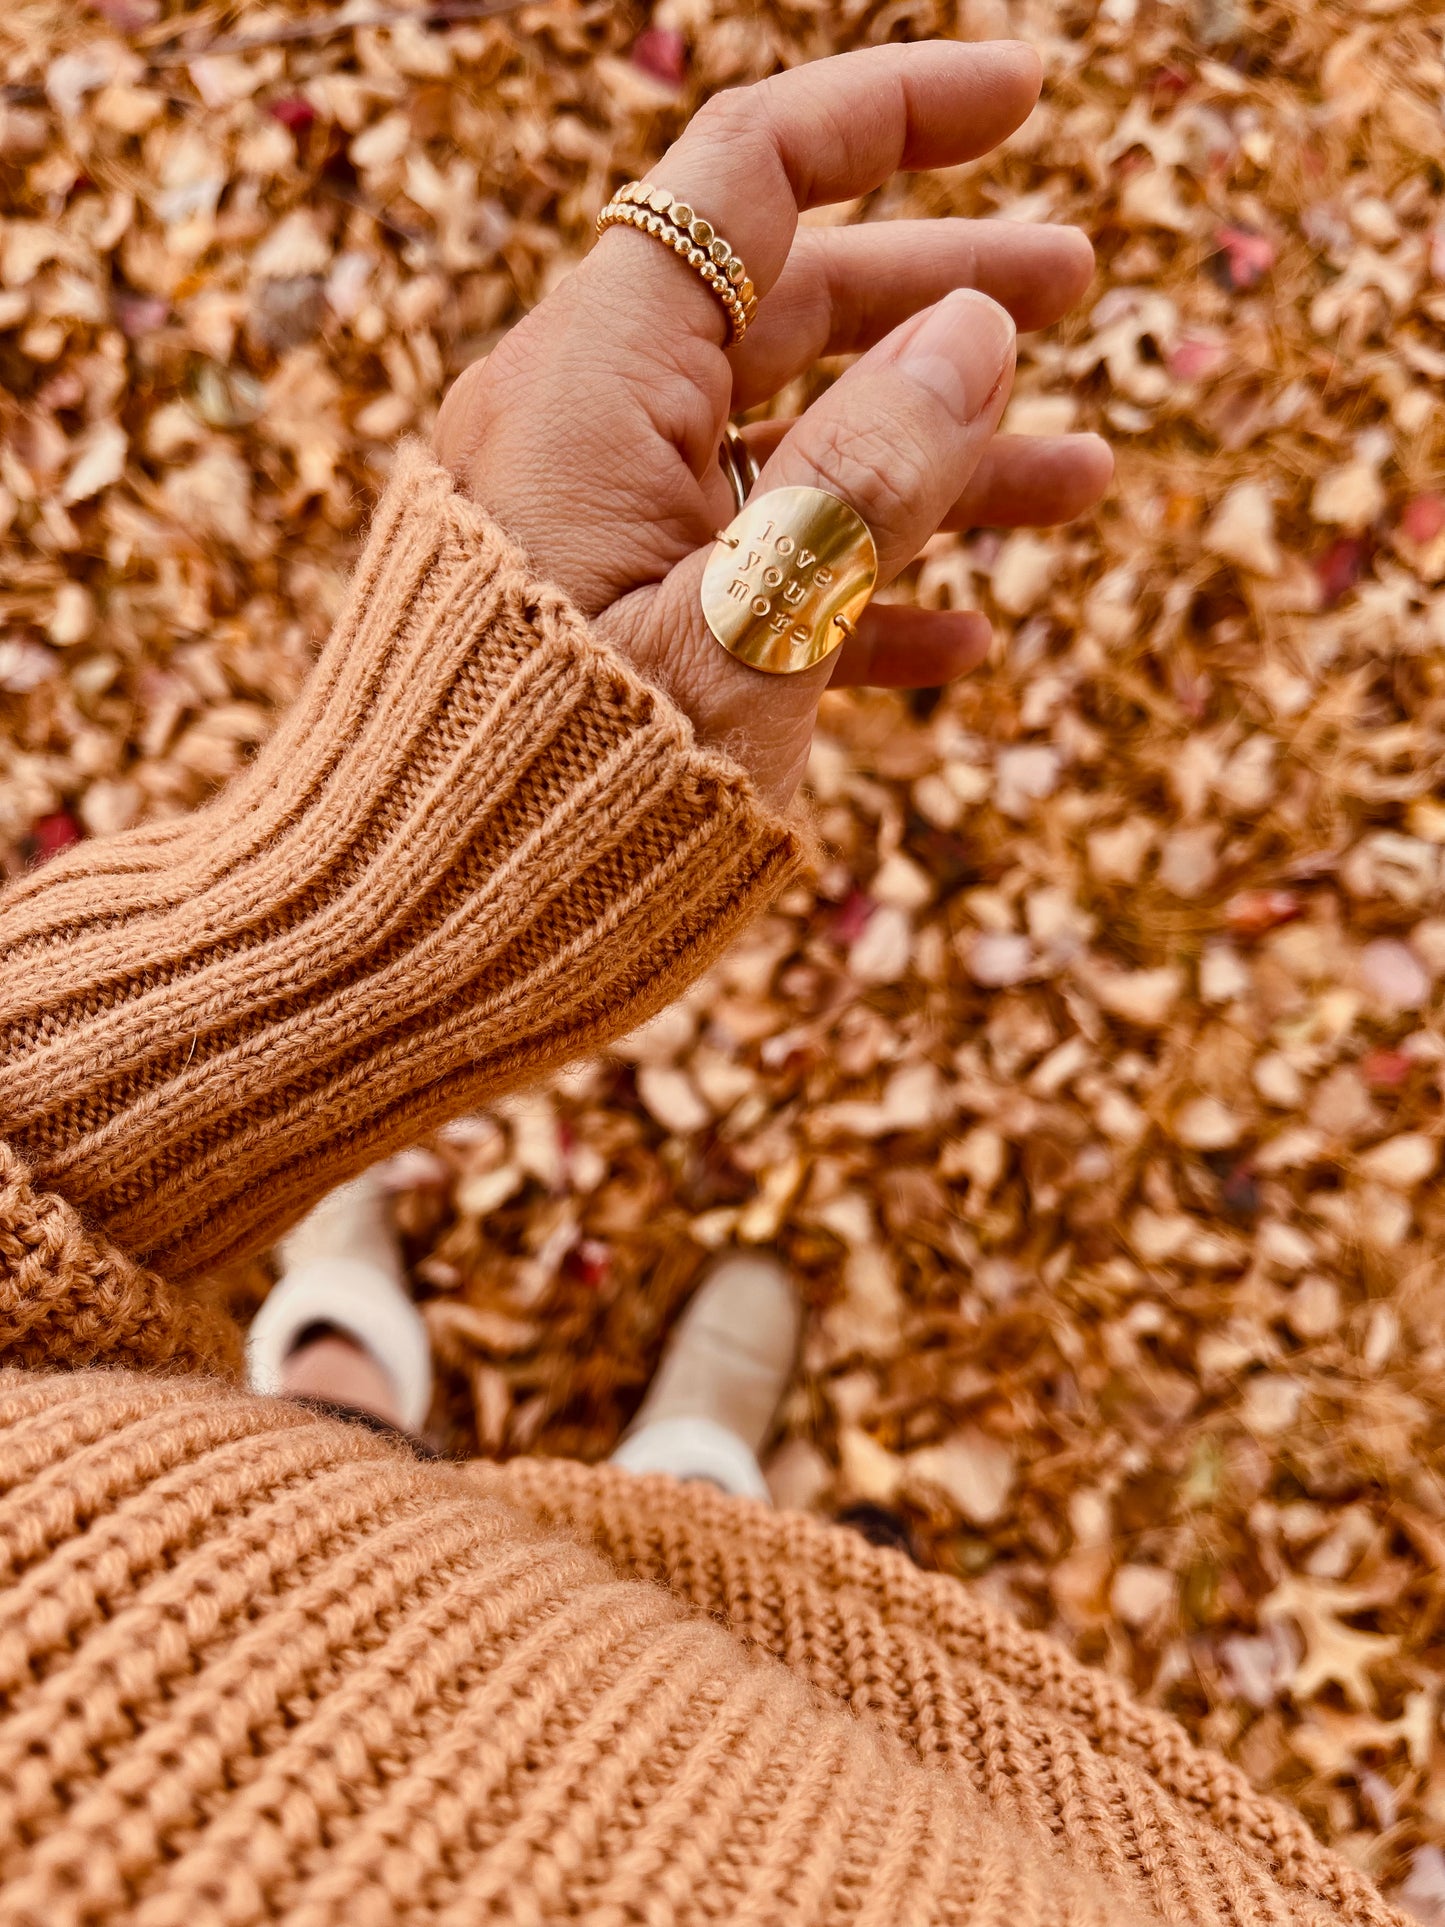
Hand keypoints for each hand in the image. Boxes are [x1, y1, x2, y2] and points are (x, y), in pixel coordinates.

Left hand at [434, 40, 1110, 809]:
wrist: (397, 940)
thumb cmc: (563, 788)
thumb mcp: (749, 623)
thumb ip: (868, 475)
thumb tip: (973, 331)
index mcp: (601, 381)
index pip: (751, 176)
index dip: (894, 116)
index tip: (1027, 102)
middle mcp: (589, 431)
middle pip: (787, 309)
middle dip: (940, 293)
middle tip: (1078, 287)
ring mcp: (597, 535)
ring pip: (790, 453)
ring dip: (935, 462)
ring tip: (1083, 482)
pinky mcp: (609, 637)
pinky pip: (747, 576)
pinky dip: (854, 594)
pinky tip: (960, 645)